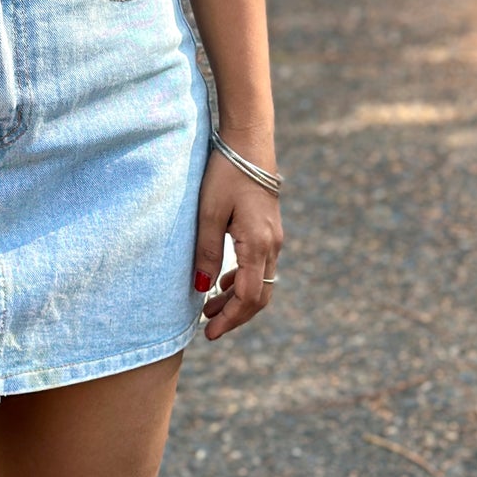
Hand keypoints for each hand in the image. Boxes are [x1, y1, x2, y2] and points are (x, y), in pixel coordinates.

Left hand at [192, 144, 282, 342]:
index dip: (229, 318)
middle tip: (208, 328)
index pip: (247, 297)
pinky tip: (224, 282)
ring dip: (238, 300)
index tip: (208, 332)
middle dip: (234, 316)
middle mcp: (271, 246)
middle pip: (258, 297)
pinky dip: (244, 281)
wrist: (249, 143)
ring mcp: (273, 238)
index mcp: (257, 245)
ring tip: (210, 309)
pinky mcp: (269, 230)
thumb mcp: (208, 212)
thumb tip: (203, 288)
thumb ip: (207, 252)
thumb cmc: (225, 174)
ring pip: (261, 283)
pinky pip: (261, 267)